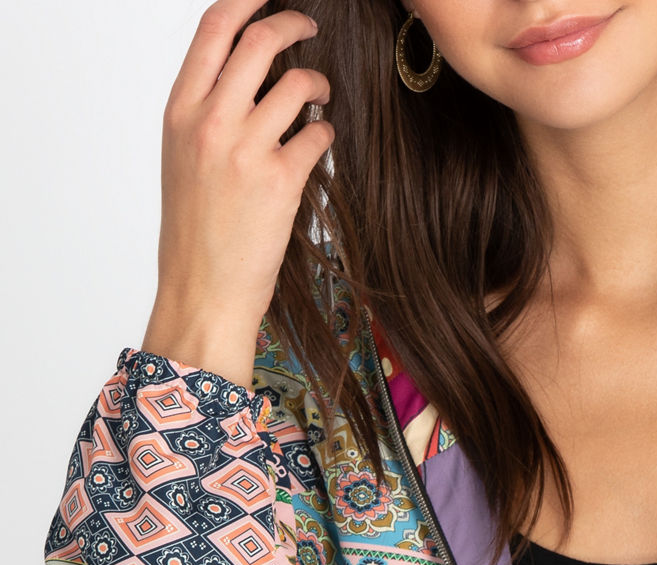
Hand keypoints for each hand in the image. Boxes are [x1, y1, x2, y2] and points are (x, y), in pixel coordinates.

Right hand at [143, 1, 332, 385]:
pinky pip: (318, 135)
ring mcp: (246, 151)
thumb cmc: (193, 237)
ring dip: (316, 84)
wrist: (203, 294)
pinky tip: (319, 146)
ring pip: (297, 85)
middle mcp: (211, 123)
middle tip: (309, 30)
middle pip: (260, 41)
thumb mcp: (182, 163)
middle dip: (292, 24)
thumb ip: (206, 116)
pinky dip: (325, 135)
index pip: (214, 29)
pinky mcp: (281, 182)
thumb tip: (244, 80)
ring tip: (319, 99)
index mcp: (180, 114)